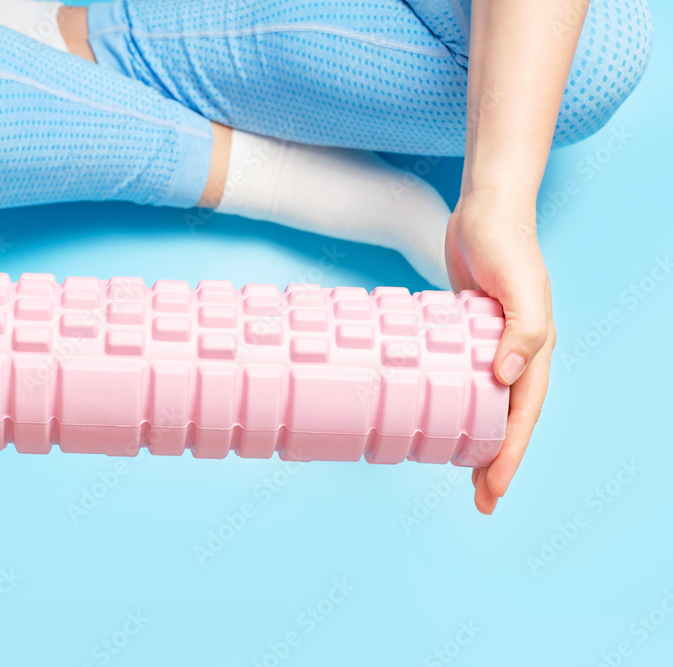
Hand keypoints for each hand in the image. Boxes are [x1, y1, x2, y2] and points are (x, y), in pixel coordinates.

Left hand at [445, 189, 556, 513]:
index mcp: (535, 349)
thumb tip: (507, 378)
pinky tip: (436, 417)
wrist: (484, 208)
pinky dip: (456, 403)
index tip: (491, 490)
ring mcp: (491, 344)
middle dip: (496, 463)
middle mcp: (516, 352)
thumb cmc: (504, 242)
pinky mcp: (466, 333)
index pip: (523, 416)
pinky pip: (463, 378)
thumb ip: (523, 330)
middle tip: (480, 501)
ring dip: (476, 440)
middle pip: (508, 420)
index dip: (509, 456)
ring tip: (460, 474)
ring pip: (486, 404)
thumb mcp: (520, 284)